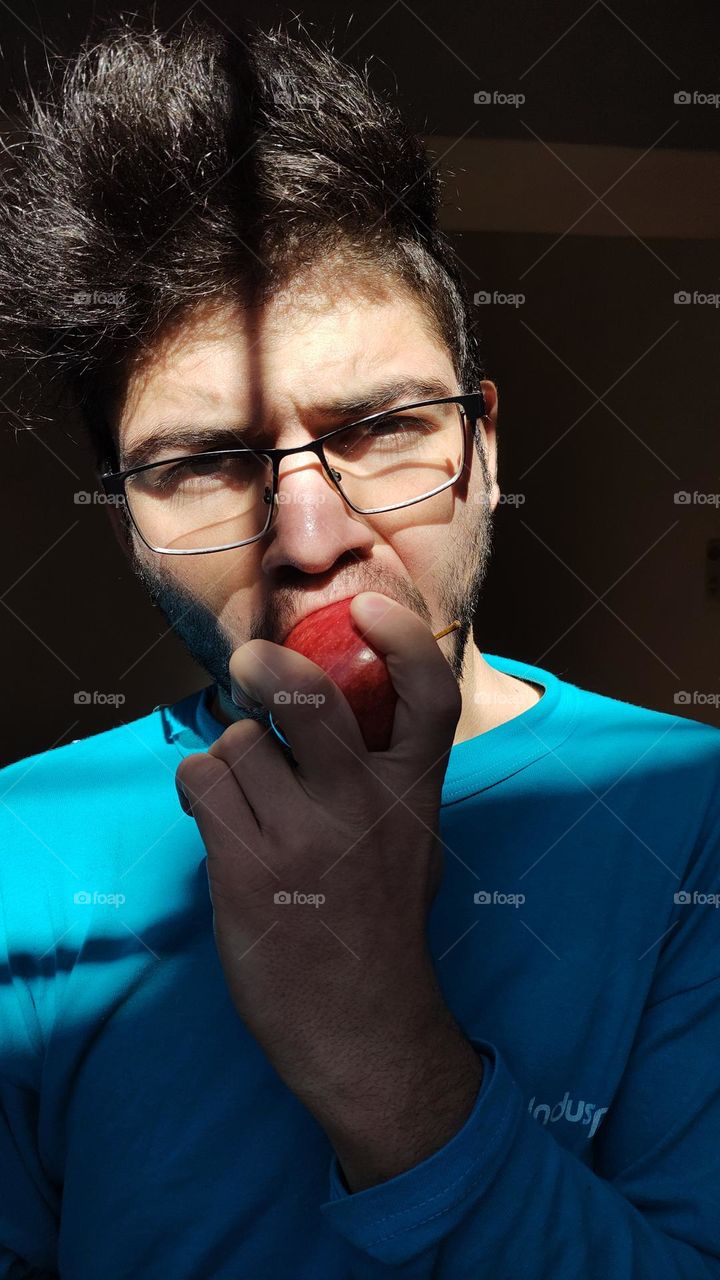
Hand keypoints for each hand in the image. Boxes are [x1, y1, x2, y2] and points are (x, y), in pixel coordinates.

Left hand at [176, 591, 481, 1186]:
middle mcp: (362, 810)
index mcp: (414, 796)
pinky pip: (200, 785)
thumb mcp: (415, 840)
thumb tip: (348, 700)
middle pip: (309, 700)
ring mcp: (303, 842)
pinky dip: (196, 788)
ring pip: (237, 744)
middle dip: (268, 671)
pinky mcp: (248, 873)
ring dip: (229, 757)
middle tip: (253, 668)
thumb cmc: (383, 921)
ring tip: (242, 792)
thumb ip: (389, 775)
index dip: (401, 638)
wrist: (363, 1026)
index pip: (428, 696)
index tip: (365, 608)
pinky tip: (212, 814)